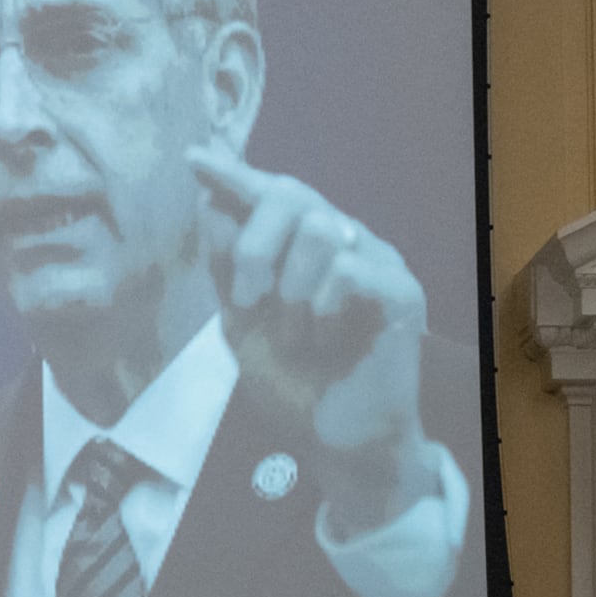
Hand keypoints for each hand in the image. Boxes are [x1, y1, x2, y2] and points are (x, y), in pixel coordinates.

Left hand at [191, 145, 447, 534]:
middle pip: (291, 195)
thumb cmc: (291, 378)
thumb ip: (228, 262)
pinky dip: (322, 307)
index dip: (233, 174)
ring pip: (319, 229)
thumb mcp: (241, 318)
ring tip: (298, 334)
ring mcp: (378, 262)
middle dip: (253, 247)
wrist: (331, 437)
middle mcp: (344, 241)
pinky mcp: (402, 292)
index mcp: (304, 245)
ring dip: (291, 290)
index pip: (271, 192)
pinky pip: (347, 270)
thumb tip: (212, 199)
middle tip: (248, 301)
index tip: (193, 159)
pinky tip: (325, 338)